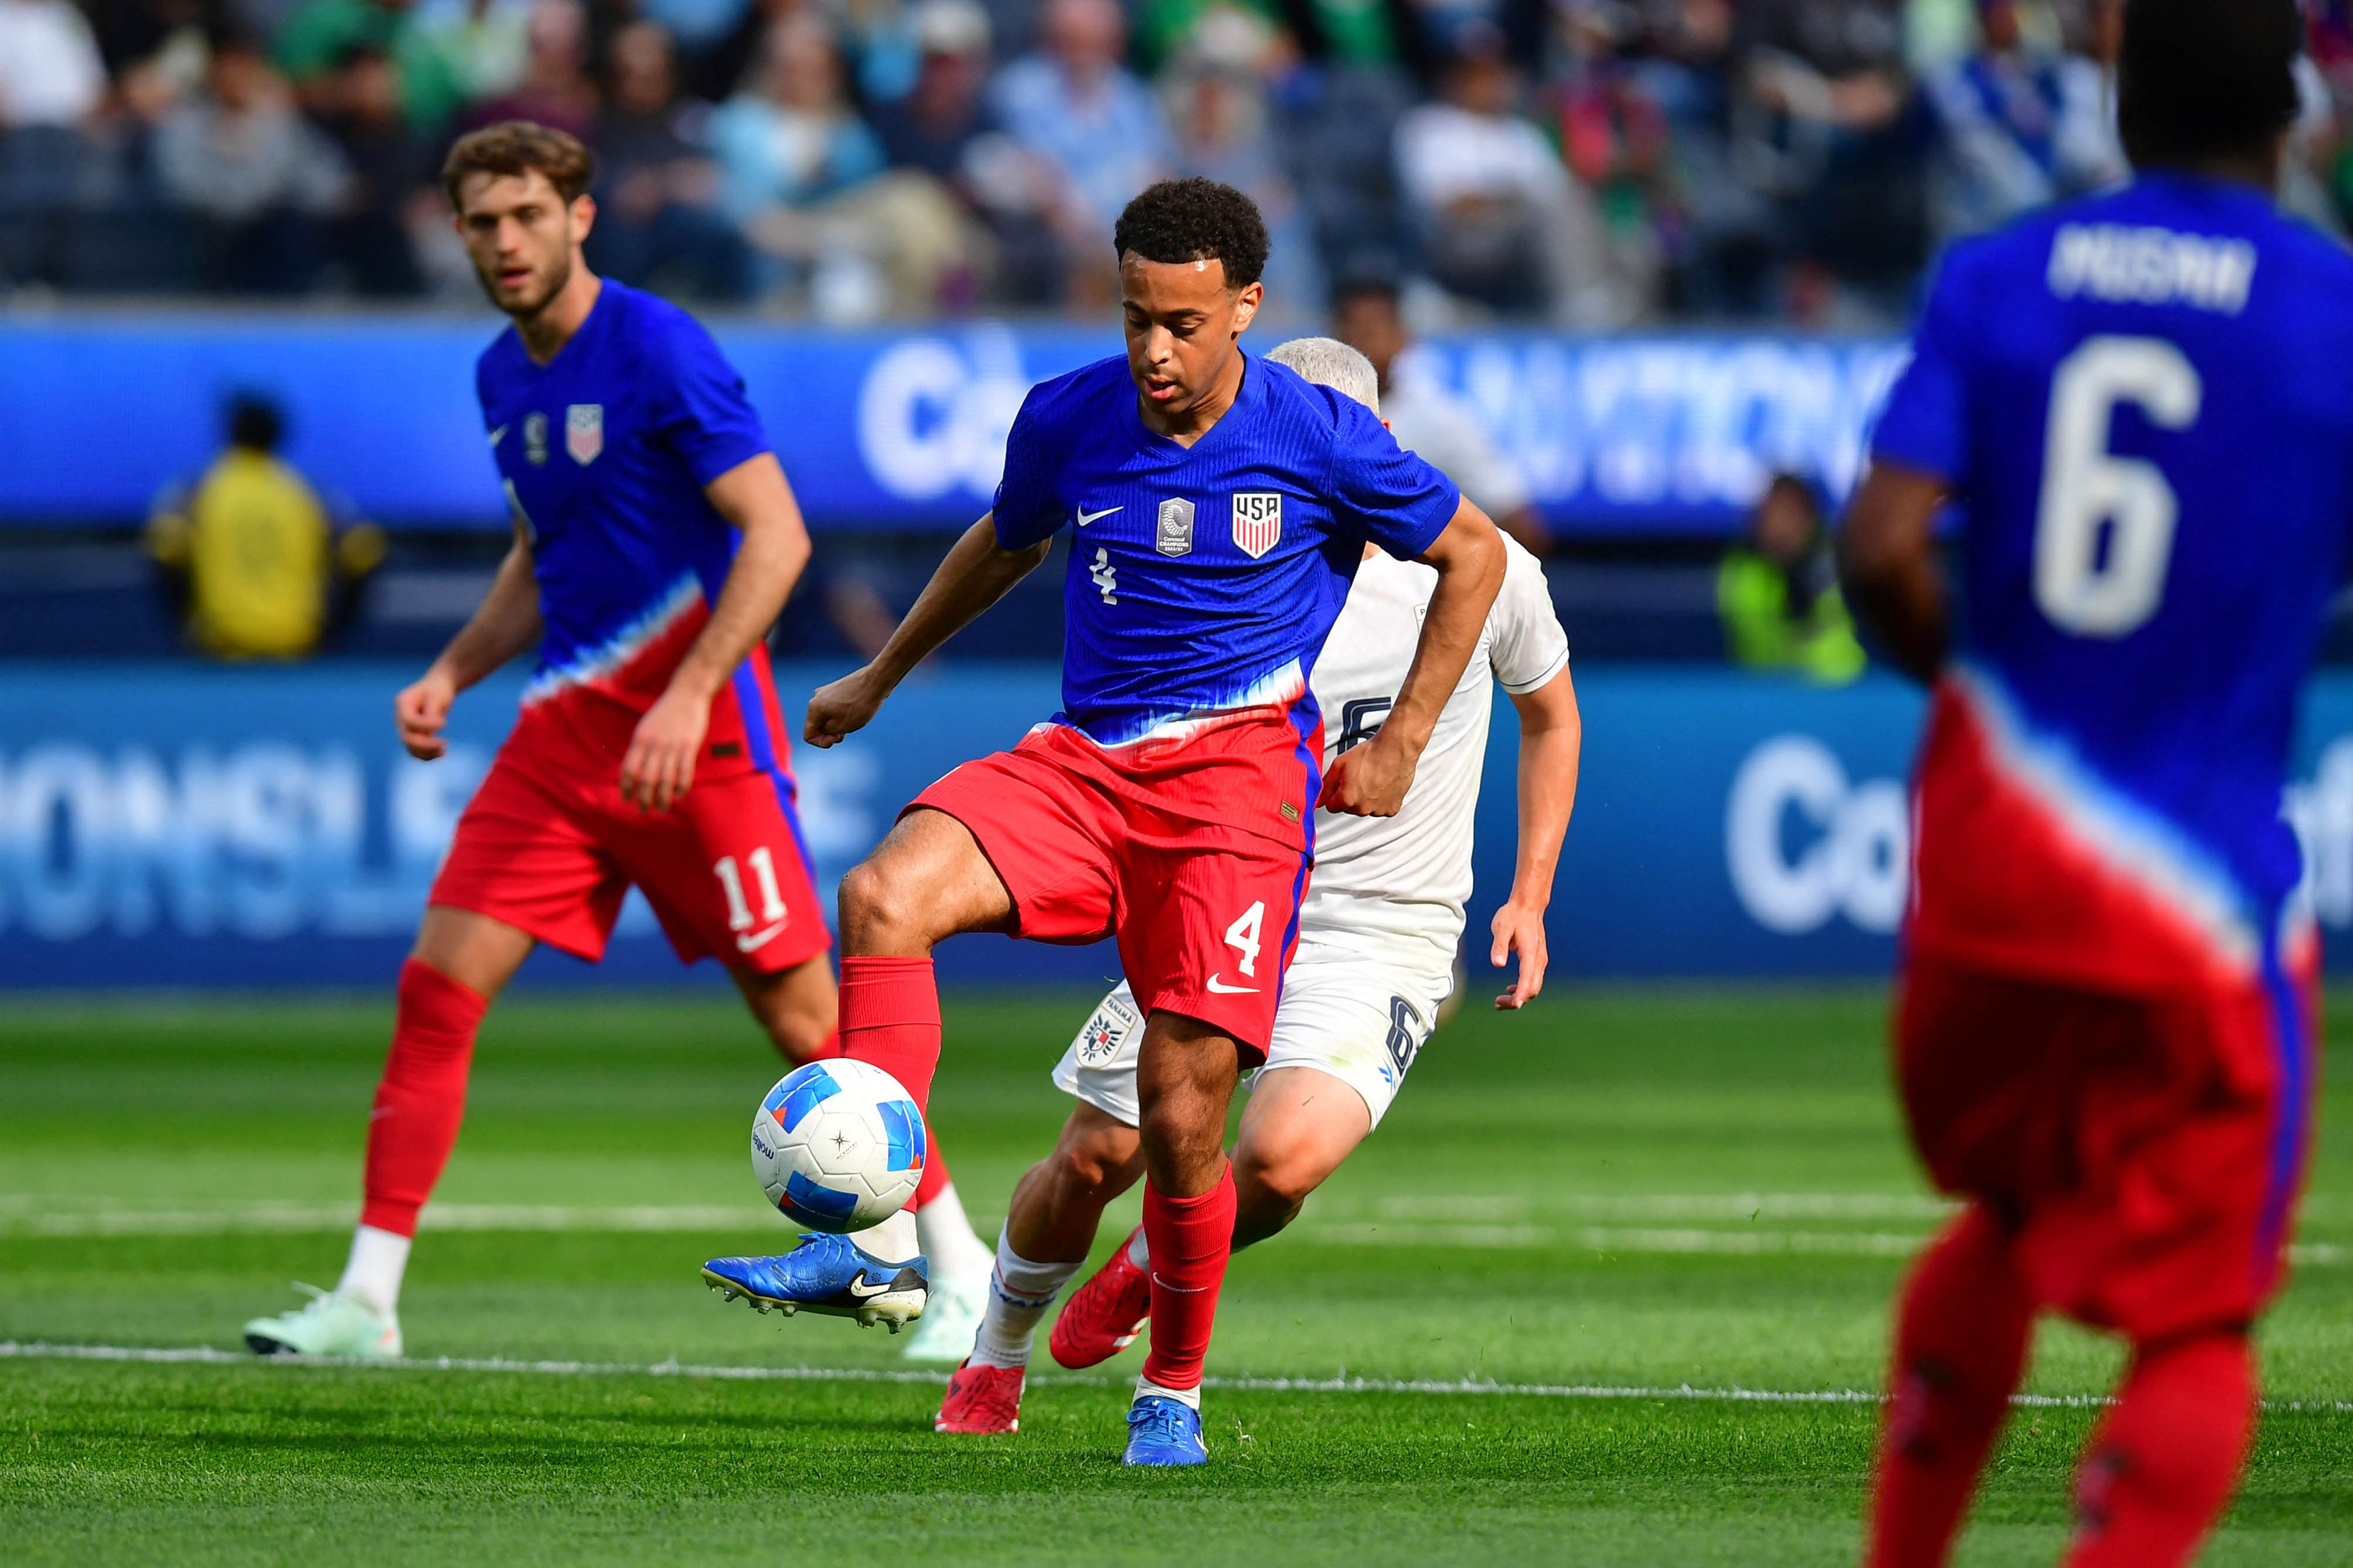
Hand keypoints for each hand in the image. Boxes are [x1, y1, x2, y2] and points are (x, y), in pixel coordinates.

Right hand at [395, 668, 458, 759]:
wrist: (438, 687)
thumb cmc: (438, 689)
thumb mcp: (437, 697)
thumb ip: (431, 713)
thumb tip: (427, 734)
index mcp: (403, 702)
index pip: (410, 720)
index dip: (426, 725)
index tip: (444, 723)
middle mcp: (400, 717)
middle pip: (407, 737)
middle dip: (425, 744)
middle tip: (445, 742)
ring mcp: (404, 727)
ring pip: (410, 748)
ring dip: (426, 753)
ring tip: (443, 751)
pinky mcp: (413, 735)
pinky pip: (416, 751)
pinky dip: (428, 755)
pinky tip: (442, 753)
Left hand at [620, 684, 709, 812]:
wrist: (687, 694)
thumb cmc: (665, 712)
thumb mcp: (645, 727)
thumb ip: (640, 748)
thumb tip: (634, 771)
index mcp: (641, 739)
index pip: (629, 768)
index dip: (626, 787)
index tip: (627, 799)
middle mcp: (655, 744)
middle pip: (646, 778)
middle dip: (644, 798)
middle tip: (644, 810)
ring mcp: (673, 746)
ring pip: (665, 779)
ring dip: (662, 797)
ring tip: (661, 808)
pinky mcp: (689, 746)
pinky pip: (685, 772)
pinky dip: (682, 786)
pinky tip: (680, 795)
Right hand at [804, 665, 888, 748]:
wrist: (876, 681)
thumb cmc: (860, 705)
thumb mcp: (841, 727)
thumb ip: (827, 732)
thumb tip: (824, 729)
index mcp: (813, 708)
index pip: (808, 735)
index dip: (821, 742)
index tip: (837, 738)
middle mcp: (816, 698)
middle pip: (817, 725)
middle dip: (829, 733)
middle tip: (845, 732)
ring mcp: (827, 692)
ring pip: (826, 717)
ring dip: (837, 725)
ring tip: (853, 722)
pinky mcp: (837, 689)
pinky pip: (834, 709)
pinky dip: (842, 716)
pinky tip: (856, 714)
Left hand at [1318, 731, 1415, 816]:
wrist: (1396, 749)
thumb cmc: (1370, 754)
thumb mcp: (1339, 764)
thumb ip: (1326, 785)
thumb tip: (1318, 799)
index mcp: (1347, 799)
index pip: (1332, 806)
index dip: (1335, 793)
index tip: (1342, 783)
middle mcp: (1363, 809)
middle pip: (1349, 808)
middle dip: (1350, 796)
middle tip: (1359, 778)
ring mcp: (1378, 810)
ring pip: (1365, 808)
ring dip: (1366, 799)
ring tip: (1372, 779)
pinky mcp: (1392, 808)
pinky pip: (1381, 808)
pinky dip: (1381, 800)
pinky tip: (1382, 785)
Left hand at [1489, 899, 1549, 1009]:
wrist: (1528, 906)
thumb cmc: (1513, 915)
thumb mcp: (1502, 927)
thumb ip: (1499, 946)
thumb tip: (1498, 964)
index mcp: (1531, 954)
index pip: (1528, 980)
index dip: (1521, 995)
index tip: (1513, 1005)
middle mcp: (1539, 960)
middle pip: (1533, 989)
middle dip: (1517, 1000)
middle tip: (1497, 1003)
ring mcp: (1540, 961)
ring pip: (1534, 987)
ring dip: (1520, 996)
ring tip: (1499, 1001)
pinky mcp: (1538, 960)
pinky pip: (1533, 980)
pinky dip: (1523, 989)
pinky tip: (1510, 990)